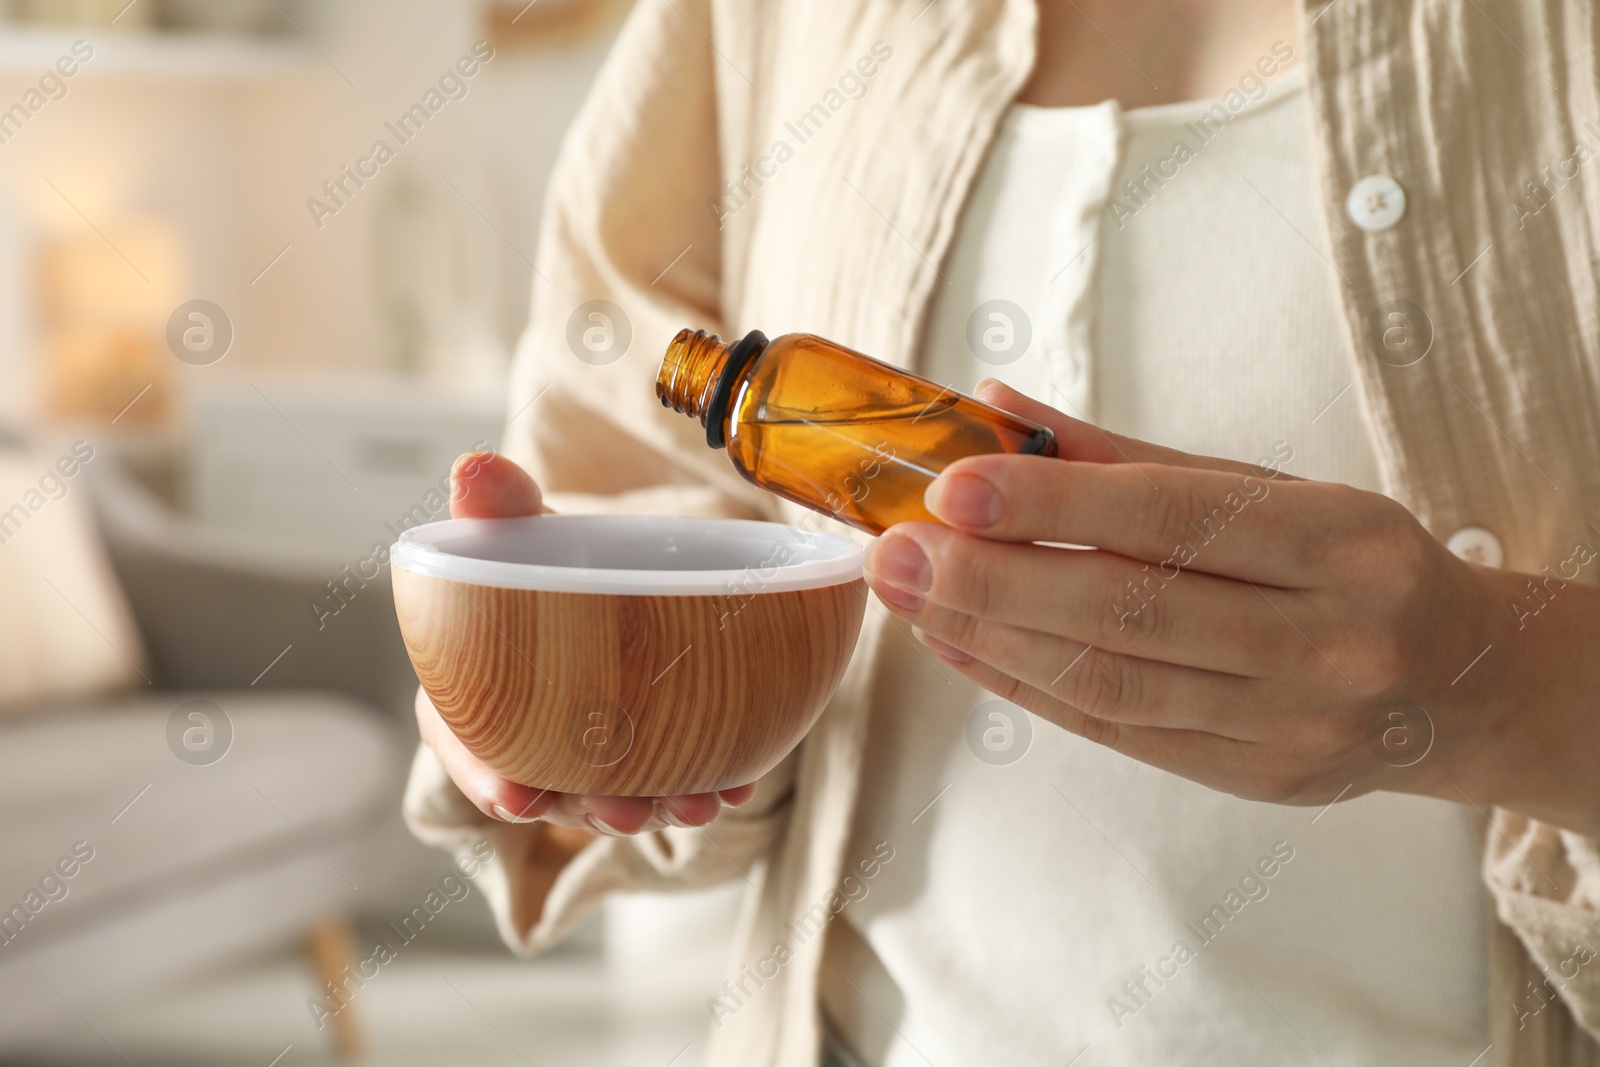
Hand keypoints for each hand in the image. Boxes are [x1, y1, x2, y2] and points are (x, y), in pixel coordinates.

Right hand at [414, 451, 755, 835]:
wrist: (617, 569)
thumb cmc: (551, 559)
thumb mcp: (523, 528)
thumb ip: (497, 507)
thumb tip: (472, 468)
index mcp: (473, 687)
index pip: (463, 741)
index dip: (483, 775)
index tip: (516, 799)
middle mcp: (526, 732)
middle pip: (546, 783)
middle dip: (585, 807)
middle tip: (626, 810)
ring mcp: (587, 749)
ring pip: (610, 794)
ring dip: (652, 806)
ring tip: (694, 804)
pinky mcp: (646, 750)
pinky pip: (673, 775)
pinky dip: (707, 782)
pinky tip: (737, 783)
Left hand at [863, 383, 1582, 824]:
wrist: (1458, 684)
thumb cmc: (1345, 564)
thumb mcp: (1267, 487)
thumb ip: (1124, 455)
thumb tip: (993, 410)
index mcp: (1339, 542)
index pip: (1174, 520)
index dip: (1056, 507)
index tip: (953, 487)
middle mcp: (1325, 640)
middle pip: (1132, 612)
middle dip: (997, 582)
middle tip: (898, 550)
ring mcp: (1292, 723)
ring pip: (1116, 683)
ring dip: (996, 640)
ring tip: (911, 598)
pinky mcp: (1256, 781)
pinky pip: (1119, 732)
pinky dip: (1029, 689)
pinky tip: (964, 648)